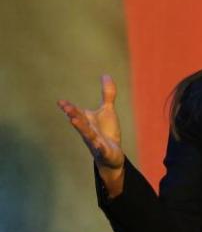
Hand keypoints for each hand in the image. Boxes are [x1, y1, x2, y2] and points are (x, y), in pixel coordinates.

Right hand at [57, 75, 124, 192]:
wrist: (112, 156)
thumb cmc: (107, 132)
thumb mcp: (108, 111)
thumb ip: (107, 94)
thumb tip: (105, 75)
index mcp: (87, 121)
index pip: (76, 112)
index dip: (69, 108)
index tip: (60, 101)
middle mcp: (88, 131)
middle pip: (80, 122)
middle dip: (73, 114)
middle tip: (67, 108)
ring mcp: (95, 142)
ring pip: (87, 135)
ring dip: (81, 128)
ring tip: (73, 120)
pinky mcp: (104, 151)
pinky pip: (101, 149)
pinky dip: (100, 147)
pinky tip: (99, 144)